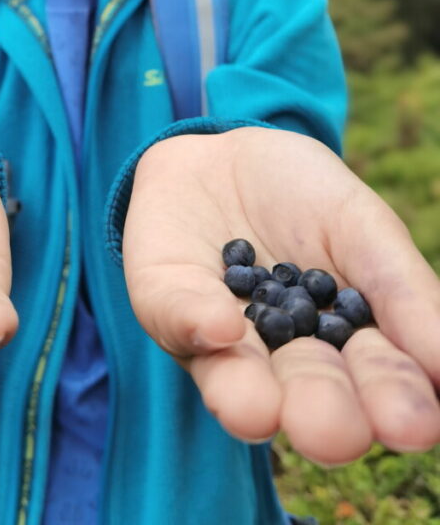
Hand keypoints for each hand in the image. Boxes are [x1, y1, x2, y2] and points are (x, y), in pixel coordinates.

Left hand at [122, 126, 439, 463]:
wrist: (224, 150)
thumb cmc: (307, 196)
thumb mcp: (362, 224)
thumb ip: (400, 287)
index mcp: (348, 346)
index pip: (379, 384)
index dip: (396, 403)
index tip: (414, 425)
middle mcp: (285, 361)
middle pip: (311, 398)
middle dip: (324, 416)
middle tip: (333, 430)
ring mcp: (222, 343)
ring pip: (239, 385)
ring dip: (250, 401)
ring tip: (261, 410)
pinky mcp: (166, 309)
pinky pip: (177, 321)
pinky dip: (196, 324)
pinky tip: (219, 326)